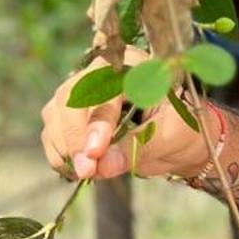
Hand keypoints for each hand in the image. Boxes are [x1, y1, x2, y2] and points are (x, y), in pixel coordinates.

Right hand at [40, 64, 212, 182]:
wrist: (183, 138)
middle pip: (70, 98)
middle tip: (87, 170)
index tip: (94, 153)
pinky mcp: (73, 114)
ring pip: (56, 114)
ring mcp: (83, 92)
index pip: (103, 90)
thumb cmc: (185, 129)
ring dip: (64, 147)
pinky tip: (77, 170)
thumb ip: (138, 148)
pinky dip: (59, 153)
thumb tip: (101, 166)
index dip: (96, 123)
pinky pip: (53, 131)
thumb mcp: (172, 136)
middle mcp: (102, 73)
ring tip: (87, 172)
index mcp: (133, 66)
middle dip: (75, 138)